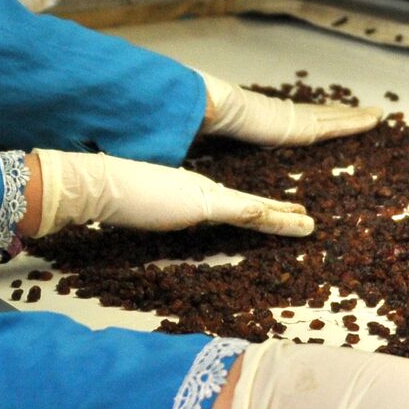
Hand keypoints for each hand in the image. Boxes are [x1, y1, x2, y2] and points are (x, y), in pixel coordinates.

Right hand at [27, 149, 312, 237]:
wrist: (97, 183)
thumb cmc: (112, 195)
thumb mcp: (144, 209)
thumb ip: (160, 215)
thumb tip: (160, 224)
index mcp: (191, 194)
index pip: (233, 205)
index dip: (258, 210)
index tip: (277, 214)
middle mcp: (204, 193)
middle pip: (252, 205)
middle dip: (281, 213)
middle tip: (306, 220)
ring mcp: (206, 197)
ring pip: (257, 209)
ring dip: (285, 219)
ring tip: (310, 225)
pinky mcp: (204, 203)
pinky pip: (247, 212)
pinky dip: (273, 218)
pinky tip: (296, 222)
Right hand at [199, 71, 381, 146]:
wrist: (226, 111)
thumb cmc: (225, 123)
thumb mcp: (236, 135)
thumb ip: (241, 135)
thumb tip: (229, 138)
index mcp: (279, 117)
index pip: (309, 116)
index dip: (327, 114)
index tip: (340, 113)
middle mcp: (295, 114)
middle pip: (329, 113)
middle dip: (349, 112)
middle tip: (370, 112)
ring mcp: (303, 119)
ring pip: (339, 118)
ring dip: (360, 116)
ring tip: (378, 114)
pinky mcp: (309, 128)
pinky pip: (339, 126)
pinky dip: (357, 123)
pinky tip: (374, 121)